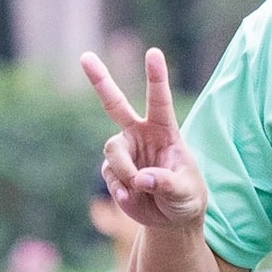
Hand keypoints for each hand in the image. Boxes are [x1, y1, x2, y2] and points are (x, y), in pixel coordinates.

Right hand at [81, 48, 207, 232]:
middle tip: (85, 57)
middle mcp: (140, 135)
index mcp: (164, 130)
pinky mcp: (113, 172)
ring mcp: (125, 152)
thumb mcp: (185, 191)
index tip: (153, 52)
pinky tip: (132, 198)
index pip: (159, 100)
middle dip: (100, 81)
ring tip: (139, 189)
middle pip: (115, 104)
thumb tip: (141, 179)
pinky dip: (120, 189)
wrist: (171, 218)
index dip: (156, 76)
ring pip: (112, 150)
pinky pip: (109, 176)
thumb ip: (166, 183)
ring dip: (124, 171)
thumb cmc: (186, 196)